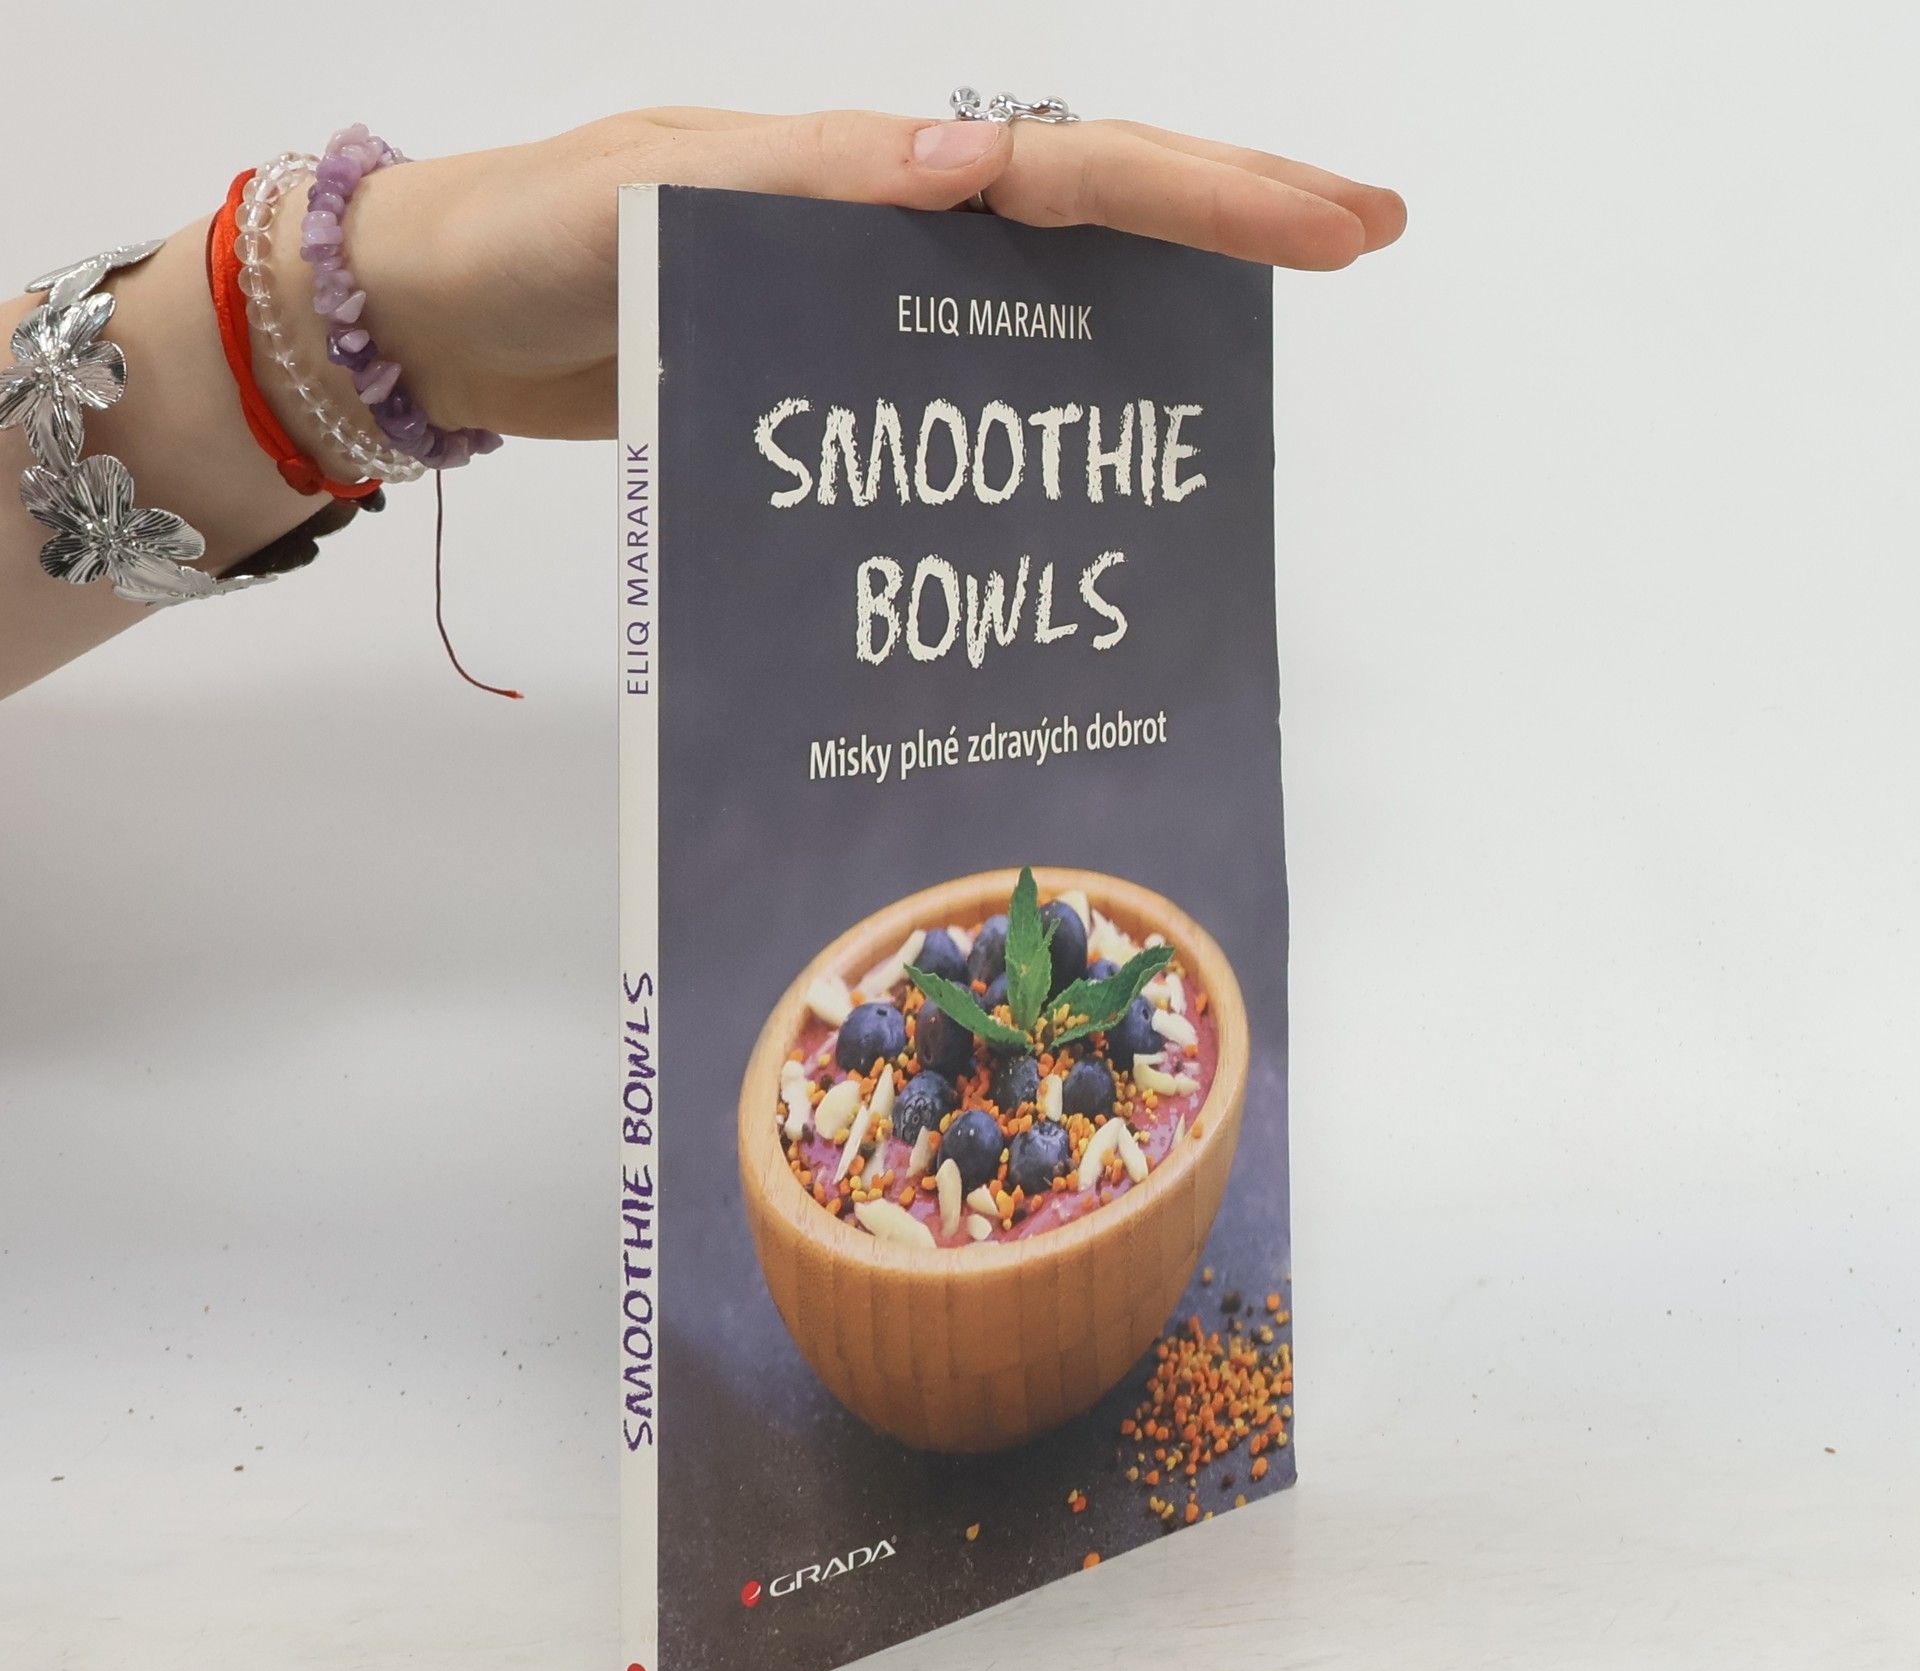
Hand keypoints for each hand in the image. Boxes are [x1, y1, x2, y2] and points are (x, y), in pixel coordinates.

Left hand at [330, 108, 1405, 444]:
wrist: (439, 323)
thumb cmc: (526, 240)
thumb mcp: (663, 191)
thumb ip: (811, 184)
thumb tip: (977, 166)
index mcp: (863, 171)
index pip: (1068, 171)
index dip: (1204, 196)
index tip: (1330, 226)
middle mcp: (886, 228)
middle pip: (1091, 213)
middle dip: (1230, 216)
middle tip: (1364, 233)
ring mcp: (864, 302)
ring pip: (1042, 300)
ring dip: (1155, 313)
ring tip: (1262, 346)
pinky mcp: (829, 377)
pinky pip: (956, 386)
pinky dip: (1033, 409)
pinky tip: (1089, 453)